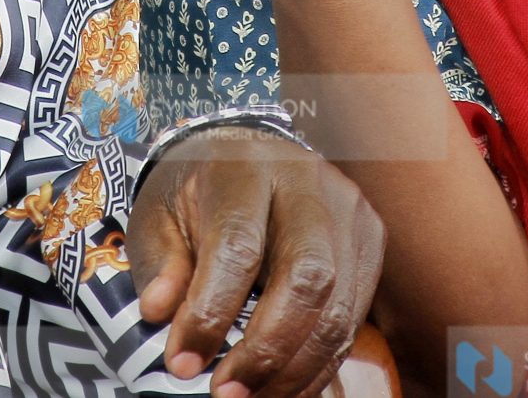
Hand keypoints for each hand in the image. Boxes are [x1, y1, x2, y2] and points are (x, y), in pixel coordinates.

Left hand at [129, 126, 386, 397]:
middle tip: (226, 392)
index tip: (182, 363)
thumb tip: (160, 312)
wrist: (249, 152)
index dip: (210, 313)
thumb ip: (159, 263)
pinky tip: (282, 386)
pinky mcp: (370, 242)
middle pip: (308, 276)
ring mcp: (349, 213)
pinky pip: (352, 319)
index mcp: (245, 169)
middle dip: (268, 349)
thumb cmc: (196, 192)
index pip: (237, 246)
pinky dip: (317, 365)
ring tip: (250, 397)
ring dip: (295, 369)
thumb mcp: (158, 216)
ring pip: (338, 307)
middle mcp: (307, 184)